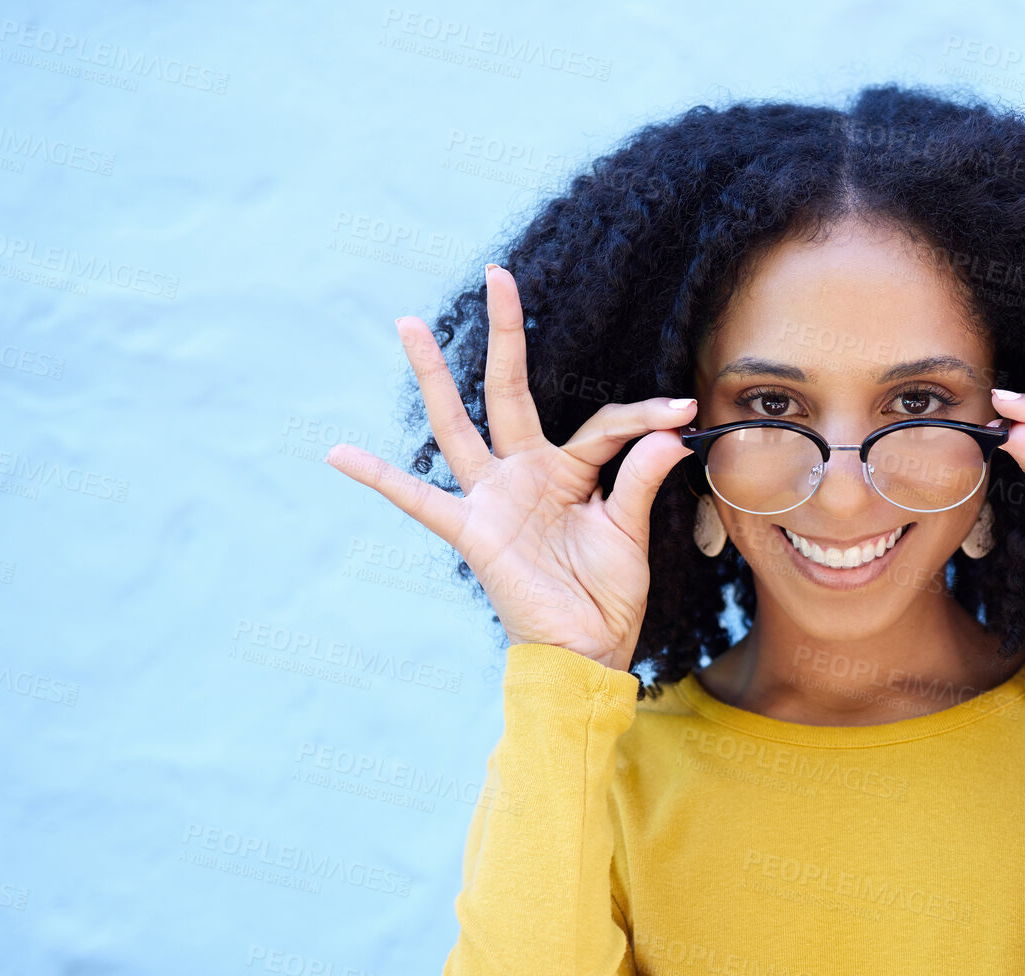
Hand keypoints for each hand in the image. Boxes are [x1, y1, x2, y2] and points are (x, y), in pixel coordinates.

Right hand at [324, 264, 694, 671]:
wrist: (587, 651)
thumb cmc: (607, 594)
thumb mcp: (629, 531)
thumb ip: (638, 479)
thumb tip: (669, 434)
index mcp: (569, 470)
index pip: (603, 426)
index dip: (643, 418)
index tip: (684, 409)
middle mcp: (525, 473)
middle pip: (510, 390)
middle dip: (507, 334)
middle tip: (500, 275)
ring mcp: (494, 497)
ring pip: (460, 424)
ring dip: (436, 375)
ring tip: (411, 324)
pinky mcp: (473, 532)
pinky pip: (420, 500)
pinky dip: (380, 479)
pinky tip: (340, 453)